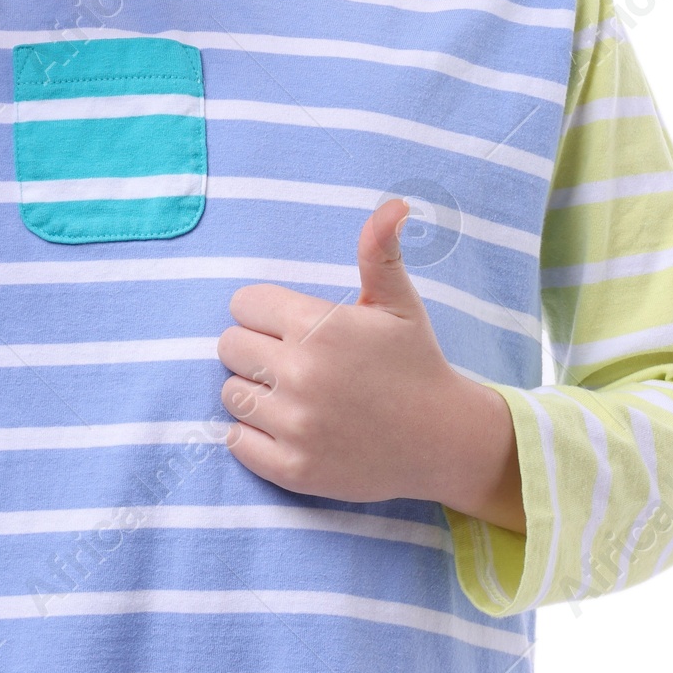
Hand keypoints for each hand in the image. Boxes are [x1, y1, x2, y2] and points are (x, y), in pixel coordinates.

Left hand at [217, 198, 524, 526]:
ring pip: (230, 392)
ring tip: (290, 393)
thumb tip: (394, 204)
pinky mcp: (292, 469)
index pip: (242, 304)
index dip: (264, 312)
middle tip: (291, 360)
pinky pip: (236, 440)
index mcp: (318, 326)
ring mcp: (295, 425)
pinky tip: (286, 425)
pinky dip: (252, 434)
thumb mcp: (398, 302)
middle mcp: (301, 375)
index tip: (290, 325)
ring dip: (253, 391)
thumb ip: (379, 250)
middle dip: (254, 348)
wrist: (443, 440)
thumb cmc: (415, 362)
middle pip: (229, 346)